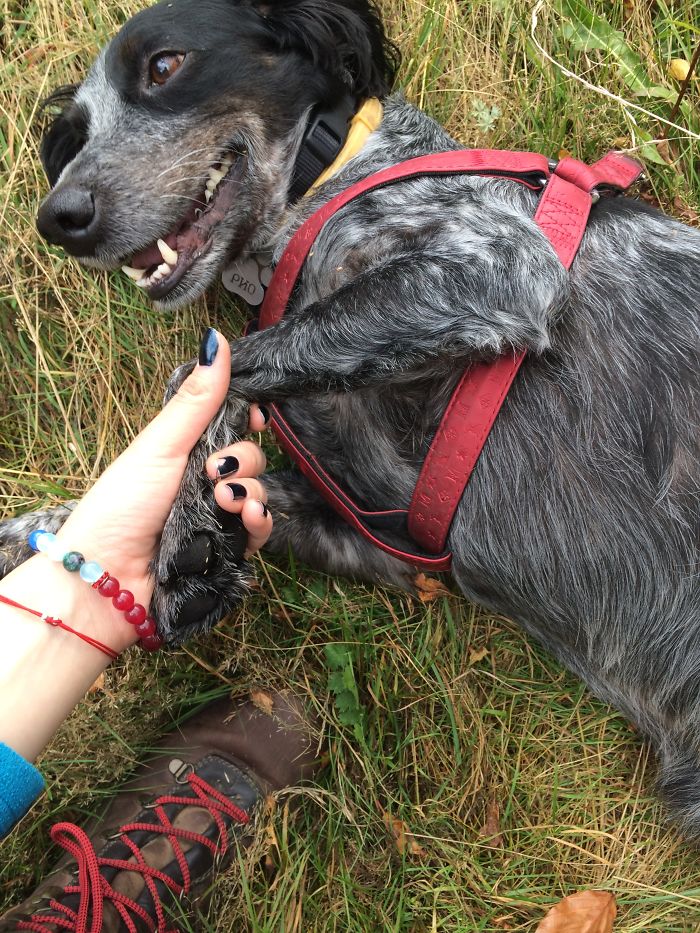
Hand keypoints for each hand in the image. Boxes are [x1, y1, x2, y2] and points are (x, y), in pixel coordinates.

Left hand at [47, 329, 269, 651]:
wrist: (108, 575)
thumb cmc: (122, 504)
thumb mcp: (160, 445)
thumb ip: (196, 400)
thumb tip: (218, 339)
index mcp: (186, 451)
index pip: (232, 427)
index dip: (250, 420)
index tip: (257, 418)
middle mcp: (204, 482)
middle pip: (251, 459)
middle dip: (244, 461)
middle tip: (216, 473)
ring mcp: (217, 517)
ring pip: (260, 493)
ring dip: (253, 492)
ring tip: (228, 501)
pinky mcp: (228, 552)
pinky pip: (260, 531)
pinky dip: (260, 522)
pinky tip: (248, 518)